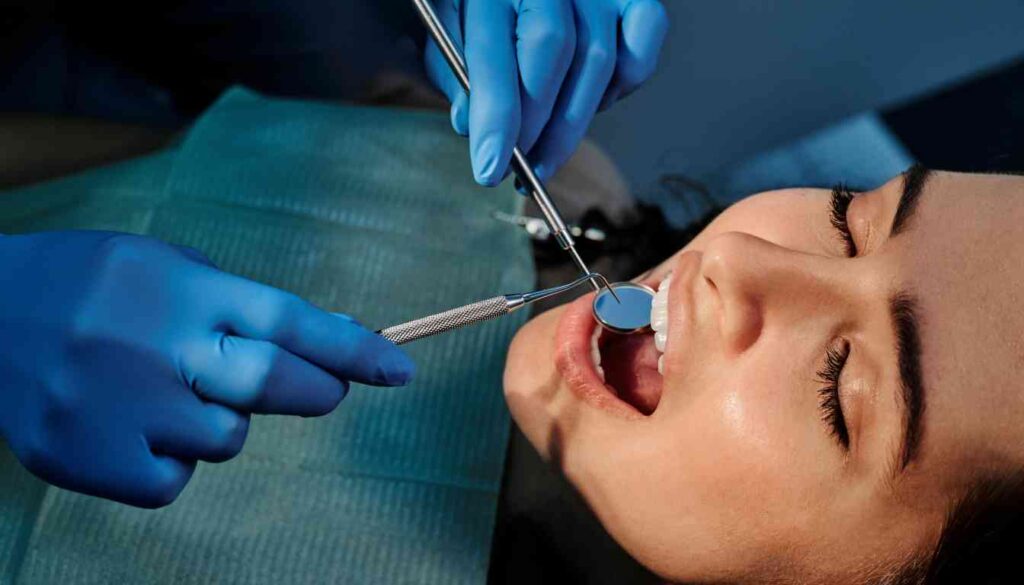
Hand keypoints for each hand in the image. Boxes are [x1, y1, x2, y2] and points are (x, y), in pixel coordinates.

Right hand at [0, 231, 413, 507]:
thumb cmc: (95, 286)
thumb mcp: (166, 266)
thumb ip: (236, 305)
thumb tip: (327, 348)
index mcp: (180, 290)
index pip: (287, 320)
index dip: (351, 349)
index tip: (398, 370)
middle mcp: (152, 345)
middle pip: (271, 383)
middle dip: (318, 390)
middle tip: (324, 388)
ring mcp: (117, 405)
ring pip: (226, 440)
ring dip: (222, 422)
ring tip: (168, 391)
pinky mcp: (86, 458)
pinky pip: (173, 481)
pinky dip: (170, 460)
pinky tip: (132, 425)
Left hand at [424, 0, 667, 186]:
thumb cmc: (475, 9)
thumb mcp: (449, 34)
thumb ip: (459, 77)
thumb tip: (472, 127)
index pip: (495, 53)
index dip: (496, 119)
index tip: (490, 170)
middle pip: (555, 53)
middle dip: (538, 126)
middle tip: (521, 168)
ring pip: (600, 58)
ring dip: (573, 121)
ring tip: (546, 154)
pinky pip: (643, 41)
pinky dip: (622, 82)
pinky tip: (591, 104)